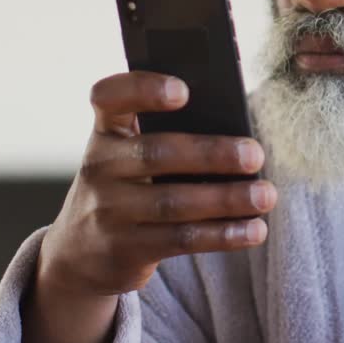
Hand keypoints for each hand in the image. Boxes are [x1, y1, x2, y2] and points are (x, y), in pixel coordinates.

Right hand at [17, 71, 276, 342]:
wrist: (78, 253)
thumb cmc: (125, 188)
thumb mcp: (127, 157)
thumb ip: (165, 138)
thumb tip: (237, 136)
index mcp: (105, 132)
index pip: (110, 98)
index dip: (143, 89)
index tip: (183, 91)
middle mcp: (100, 168)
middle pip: (158, 154)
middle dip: (211, 154)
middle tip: (255, 155)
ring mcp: (109, 211)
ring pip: (174, 202)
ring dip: (227, 199)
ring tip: (265, 195)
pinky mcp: (125, 249)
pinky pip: (181, 239)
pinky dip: (222, 235)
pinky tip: (253, 229)